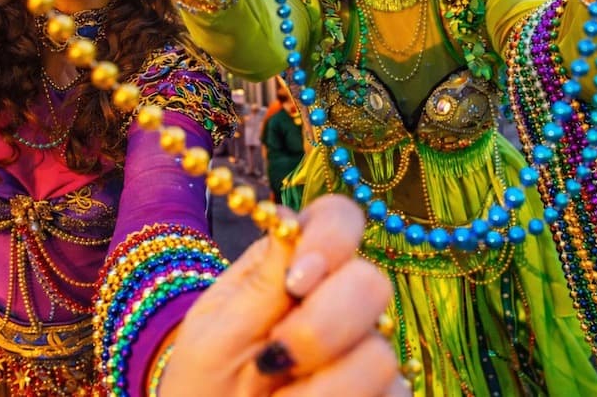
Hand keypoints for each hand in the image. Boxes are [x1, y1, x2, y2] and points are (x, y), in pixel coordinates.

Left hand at [161, 195, 404, 396]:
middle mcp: (337, 300)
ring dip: (322, 386)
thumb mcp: (216, 335)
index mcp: (291, 266)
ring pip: (381, 355)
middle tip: (276, 356)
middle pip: (372, 284)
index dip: (330, 240)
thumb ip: (261, 285)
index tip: (297, 280)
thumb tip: (289, 216)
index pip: (337, 219)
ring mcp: (363, 351)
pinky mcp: (381, 394)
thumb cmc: (204, 384)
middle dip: (323, 327)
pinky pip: (392, 396)